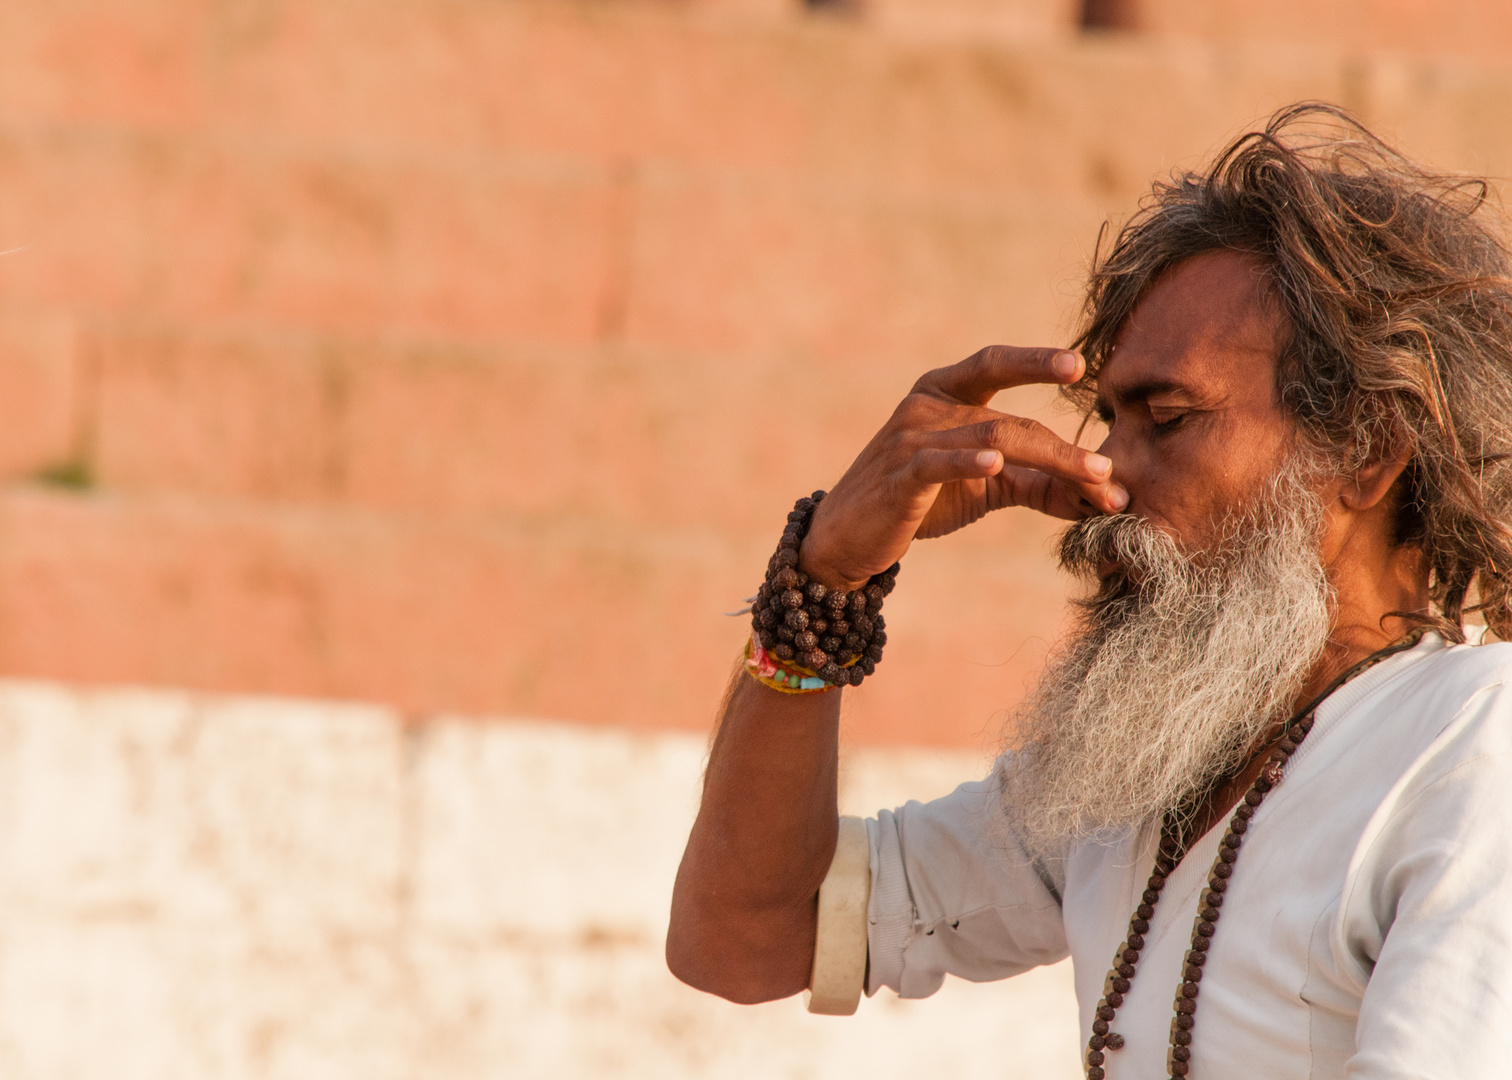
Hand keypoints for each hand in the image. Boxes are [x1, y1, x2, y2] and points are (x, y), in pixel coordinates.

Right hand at [798, 346, 1127, 589]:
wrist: (848, 538)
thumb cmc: (920, 503)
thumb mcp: (985, 487)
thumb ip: (1037, 483)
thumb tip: (1103, 494)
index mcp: (943, 391)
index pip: (995, 365)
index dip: (1035, 362)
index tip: (1079, 366)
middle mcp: (925, 405)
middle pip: (1008, 418)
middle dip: (1063, 448)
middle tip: (1108, 469)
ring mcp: (909, 439)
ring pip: (990, 438)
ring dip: (1048, 461)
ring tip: (1091, 480)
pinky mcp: (899, 476)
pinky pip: (939, 462)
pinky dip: (968, 461)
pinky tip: (995, 464)